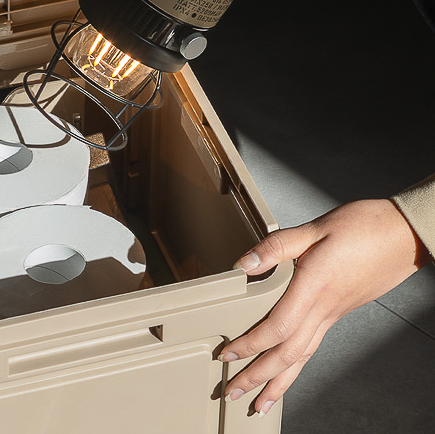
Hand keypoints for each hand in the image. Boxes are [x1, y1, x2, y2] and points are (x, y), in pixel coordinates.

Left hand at [220, 199, 429, 415]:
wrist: (405, 235)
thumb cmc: (365, 228)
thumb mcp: (314, 229)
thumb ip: (275, 247)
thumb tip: (243, 264)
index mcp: (314, 288)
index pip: (276, 328)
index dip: (250, 344)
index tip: (228, 354)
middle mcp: (323, 310)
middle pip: (286, 355)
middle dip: (257, 377)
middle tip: (232, 392)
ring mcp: (332, 315)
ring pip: (302, 358)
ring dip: (278, 383)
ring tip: (260, 403)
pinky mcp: (338, 313)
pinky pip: (313, 348)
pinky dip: (296, 366)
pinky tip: (288, 372)